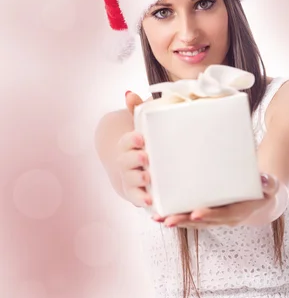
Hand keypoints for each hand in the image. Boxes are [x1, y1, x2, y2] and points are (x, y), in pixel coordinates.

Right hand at [115, 91, 152, 207]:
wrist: (133, 166)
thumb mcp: (139, 124)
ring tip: (148, 178)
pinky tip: (153, 204)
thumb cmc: (141, 142)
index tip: (140, 138)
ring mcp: (131, 179)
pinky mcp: (138, 193)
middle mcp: (126, 164)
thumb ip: (136, 109)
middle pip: (126, 162)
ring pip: (131, 181)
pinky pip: (138, 199)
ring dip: (138, 180)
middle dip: (134, 160)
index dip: (131, 140)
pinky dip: (143, 201)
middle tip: (146, 157)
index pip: (125, 142)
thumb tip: (129, 93)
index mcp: (127, 146)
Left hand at [152, 174, 280, 228]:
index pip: (222, 215)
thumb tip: (264, 178)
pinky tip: (159, 213)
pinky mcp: (207, 213)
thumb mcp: (271, 185)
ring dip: (176, 221)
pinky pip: (190, 217)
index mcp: (239, 212)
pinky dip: (176, 216)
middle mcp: (224, 219)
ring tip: (157, 218)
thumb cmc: (265, 189)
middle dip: (184, 221)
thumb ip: (268, 183)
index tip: (196, 213)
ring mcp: (214, 218)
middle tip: (168, 220)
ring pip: (193, 222)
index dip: (209, 215)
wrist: (262, 199)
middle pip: (202, 222)